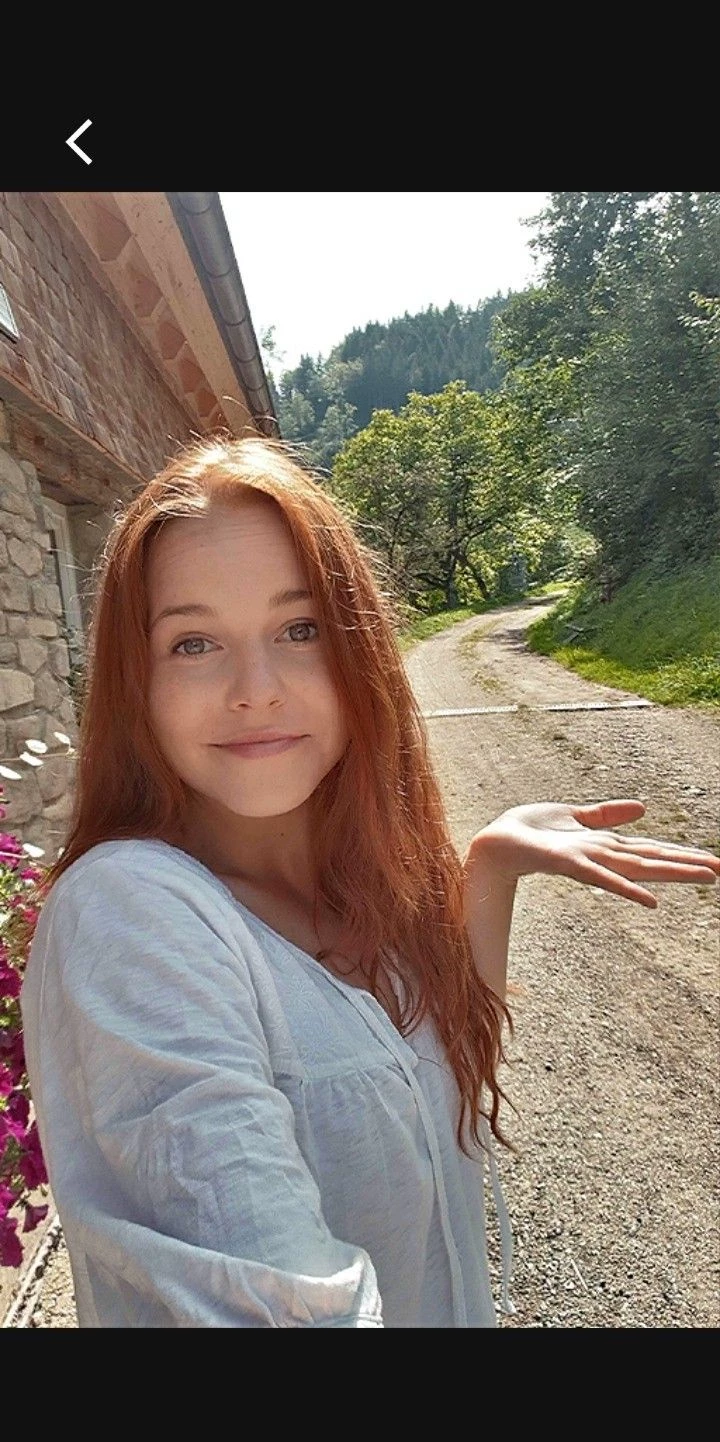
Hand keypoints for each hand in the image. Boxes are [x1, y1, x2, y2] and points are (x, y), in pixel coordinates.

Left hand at [467, 799, 719, 908]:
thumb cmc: (531, 830)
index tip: (713, 861)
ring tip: (704, 877)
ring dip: (670, 873)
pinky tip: (651, 900)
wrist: (496, 840)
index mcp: (605, 846)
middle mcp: (602, 856)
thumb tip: (643, 809)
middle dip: (686, 866)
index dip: (681, 854)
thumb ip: (607, 814)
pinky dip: (626, 888)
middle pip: (651, 860)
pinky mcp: (568, 863)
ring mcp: (588, 862)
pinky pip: (601, 878)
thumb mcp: (576, 815)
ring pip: (636, 868)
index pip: (650, 849)